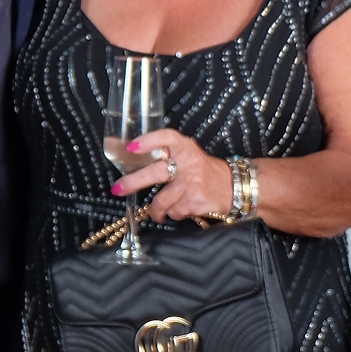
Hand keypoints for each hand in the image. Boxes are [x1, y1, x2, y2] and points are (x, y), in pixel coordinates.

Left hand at [112, 128, 234, 221]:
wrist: (232, 187)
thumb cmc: (201, 170)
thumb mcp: (187, 155)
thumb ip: (164, 155)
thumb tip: (126, 154)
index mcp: (185, 148)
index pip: (167, 138)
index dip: (149, 141)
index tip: (132, 147)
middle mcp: (188, 164)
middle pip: (156, 172)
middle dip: (133, 182)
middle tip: (118, 189)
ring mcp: (192, 184)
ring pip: (161, 201)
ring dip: (157, 210)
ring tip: (158, 213)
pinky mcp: (195, 202)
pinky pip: (174, 212)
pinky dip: (174, 214)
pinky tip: (183, 208)